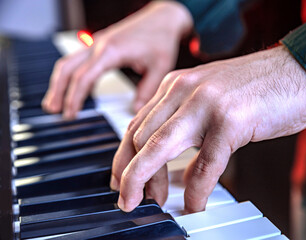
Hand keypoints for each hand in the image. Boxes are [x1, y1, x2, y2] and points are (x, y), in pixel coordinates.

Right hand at [42, 1, 192, 117]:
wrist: (163, 17)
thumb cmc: (162, 38)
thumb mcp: (160, 68)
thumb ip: (147, 91)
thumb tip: (135, 111)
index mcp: (112, 51)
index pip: (84, 78)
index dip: (74, 98)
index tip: (70, 114)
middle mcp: (99, 45)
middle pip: (67, 68)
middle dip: (58, 90)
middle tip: (53, 110)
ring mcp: (97, 42)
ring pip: (69, 62)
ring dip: (58, 82)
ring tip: (54, 102)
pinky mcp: (100, 43)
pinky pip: (78, 59)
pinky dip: (70, 74)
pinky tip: (72, 88)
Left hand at [110, 45, 305, 212]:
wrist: (296, 70)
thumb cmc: (255, 87)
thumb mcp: (208, 99)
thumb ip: (186, 128)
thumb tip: (176, 171)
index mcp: (176, 85)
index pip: (136, 125)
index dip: (125, 158)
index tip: (123, 180)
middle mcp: (184, 91)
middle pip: (140, 138)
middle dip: (131, 175)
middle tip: (131, 198)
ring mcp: (206, 104)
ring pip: (159, 149)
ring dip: (147, 182)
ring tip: (151, 204)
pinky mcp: (230, 121)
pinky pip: (204, 165)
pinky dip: (196, 191)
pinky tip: (196, 203)